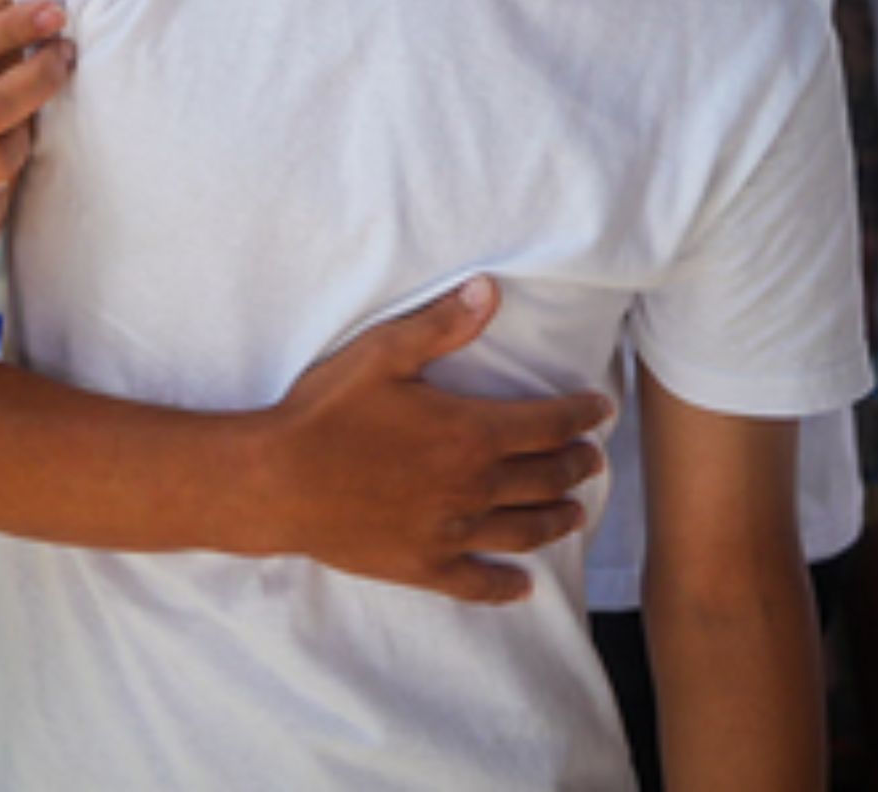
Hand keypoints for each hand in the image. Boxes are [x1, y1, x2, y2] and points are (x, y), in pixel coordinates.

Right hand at [251, 277, 613, 604]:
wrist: (277, 481)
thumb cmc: (326, 412)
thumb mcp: (381, 354)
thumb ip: (440, 325)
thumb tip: (489, 291)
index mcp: (471, 434)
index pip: (548, 425)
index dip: (580, 416)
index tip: (600, 411)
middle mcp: (474, 487)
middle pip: (546, 478)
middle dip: (577, 466)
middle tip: (591, 459)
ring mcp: (452, 531)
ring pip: (525, 531)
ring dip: (558, 519)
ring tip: (575, 512)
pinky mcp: (424, 565)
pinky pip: (478, 582)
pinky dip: (506, 586)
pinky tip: (523, 586)